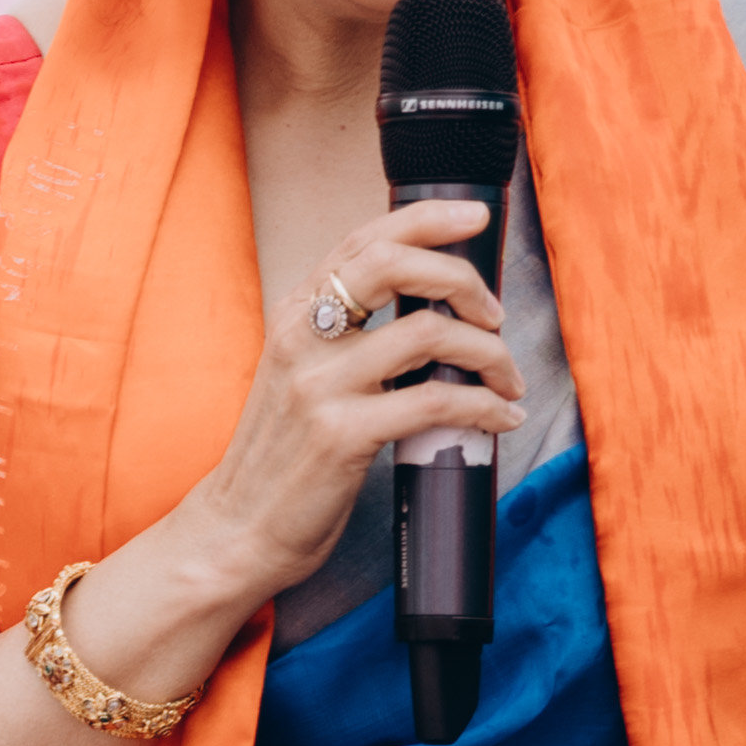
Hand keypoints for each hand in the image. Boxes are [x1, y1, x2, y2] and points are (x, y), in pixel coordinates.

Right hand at [119, 197, 524, 623]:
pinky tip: (501, 418)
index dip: (426, 219)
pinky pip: (436, 402)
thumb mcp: (302, 376)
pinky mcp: (341, 435)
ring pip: (428, 333)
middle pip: (393, 264)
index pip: (363, 241)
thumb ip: (346, 336)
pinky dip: (485, 407)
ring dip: (489, 354)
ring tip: (507, 378)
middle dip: (462, 278)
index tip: (474, 216)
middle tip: (494, 313)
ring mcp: (318, 386)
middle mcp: (300, 338)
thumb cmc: (283, 457)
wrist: (238, 529)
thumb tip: (429, 310)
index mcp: (293, 314)